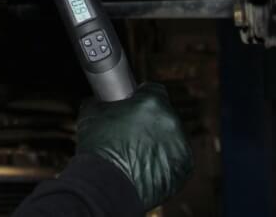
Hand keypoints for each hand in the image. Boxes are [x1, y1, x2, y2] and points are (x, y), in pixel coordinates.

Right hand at [77, 82, 192, 210]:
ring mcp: (180, 146)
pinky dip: (165, 161)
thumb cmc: (99, 148)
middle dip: (152, 121)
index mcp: (152, 103)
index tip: (135, 106)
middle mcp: (171, 122)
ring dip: (160, 141)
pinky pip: (176, 159)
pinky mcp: (184, 169)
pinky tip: (148, 165)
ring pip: (172, 137)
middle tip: (134, 132)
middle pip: (164, 114)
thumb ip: (102, 101)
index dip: (142, 97)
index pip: (153, 90)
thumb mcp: (92, 113)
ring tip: (139, 152)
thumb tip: (100, 99)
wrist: (105, 185)